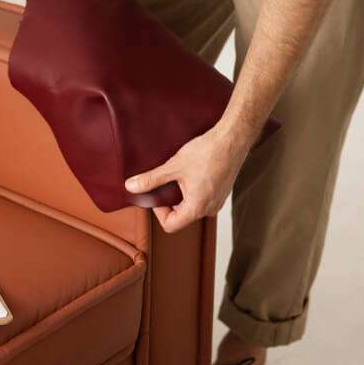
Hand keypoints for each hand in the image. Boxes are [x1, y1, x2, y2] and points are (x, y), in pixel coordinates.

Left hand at [124, 124, 251, 233]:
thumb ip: (150, 180)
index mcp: (198, 208)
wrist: (233, 139)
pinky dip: (191, 190)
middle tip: (164, 182)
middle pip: (180, 217)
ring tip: (178, 176)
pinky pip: (201, 199)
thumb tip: (131, 187)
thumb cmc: (208, 152)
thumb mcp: (173, 167)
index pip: (170, 225)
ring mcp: (217, 201)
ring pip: (190, 207)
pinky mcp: (221, 192)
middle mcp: (210, 209)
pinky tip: (190, 173)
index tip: (156, 194)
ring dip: (180, 195)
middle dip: (168, 202)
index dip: (158, 212)